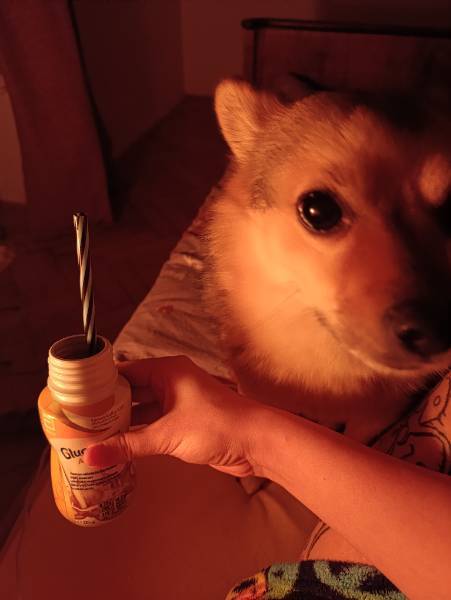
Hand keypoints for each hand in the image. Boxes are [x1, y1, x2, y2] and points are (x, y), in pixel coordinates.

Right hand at [84, 356, 259, 476]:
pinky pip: (153, 424)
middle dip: (108, 405)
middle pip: (132, 390)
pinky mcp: (183, 422)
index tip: (77, 397)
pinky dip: (137, 433)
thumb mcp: (168, 434)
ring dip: (122, 422)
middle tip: (79, 420)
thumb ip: (130, 445)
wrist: (256, 442)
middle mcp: (170, 381)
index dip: (102, 383)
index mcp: (167, 370)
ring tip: (92, 435)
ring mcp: (178, 402)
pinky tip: (118, 446)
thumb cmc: (217, 425)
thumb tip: (92, 455)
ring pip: (142, 409)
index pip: (126, 371)